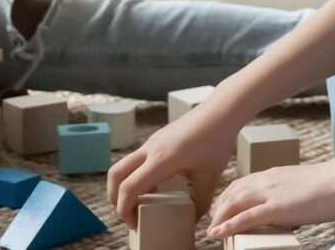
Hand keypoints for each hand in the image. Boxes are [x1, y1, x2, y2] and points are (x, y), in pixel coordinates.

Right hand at [109, 108, 237, 227]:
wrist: (220, 111)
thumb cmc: (216, 141)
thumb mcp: (210, 177)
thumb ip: (200, 202)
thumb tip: (193, 219)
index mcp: (161, 160)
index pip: (129, 188)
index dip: (125, 210)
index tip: (133, 224)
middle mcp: (150, 149)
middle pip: (115, 174)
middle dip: (114, 198)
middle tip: (128, 214)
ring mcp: (151, 142)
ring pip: (123, 165)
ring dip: (124, 186)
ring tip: (140, 203)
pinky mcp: (156, 139)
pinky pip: (136, 160)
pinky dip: (136, 176)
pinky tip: (154, 186)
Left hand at [206, 153, 334, 240]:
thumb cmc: (330, 185)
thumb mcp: (301, 187)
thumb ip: (288, 195)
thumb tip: (286, 213)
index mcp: (273, 175)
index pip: (240, 184)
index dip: (226, 198)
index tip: (221, 210)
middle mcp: (266, 181)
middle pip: (231, 193)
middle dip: (218, 208)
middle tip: (211, 223)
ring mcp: (270, 193)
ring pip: (233, 203)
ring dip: (218, 218)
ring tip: (211, 231)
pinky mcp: (277, 207)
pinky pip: (246, 217)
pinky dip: (229, 225)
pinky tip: (218, 233)